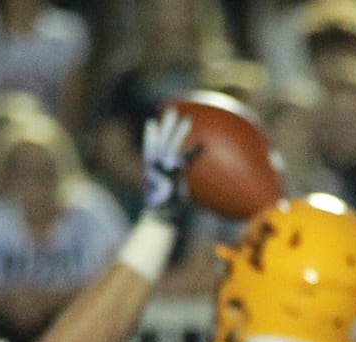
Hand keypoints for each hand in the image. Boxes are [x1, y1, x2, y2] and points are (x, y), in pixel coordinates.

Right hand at [141, 106, 194, 224]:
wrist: (161, 216)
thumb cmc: (164, 209)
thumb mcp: (163, 195)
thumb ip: (168, 185)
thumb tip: (173, 185)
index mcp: (152, 169)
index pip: (151, 148)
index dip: (151, 136)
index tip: (152, 123)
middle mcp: (157, 166)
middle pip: (162, 141)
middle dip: (166, 126)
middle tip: (171, 110)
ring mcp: (164, 168)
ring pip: (171, 145)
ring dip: (178, 131)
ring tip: (187, 119)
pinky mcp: (174, 174)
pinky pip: (186, 159)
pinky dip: (194, 151)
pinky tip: (204, 143)